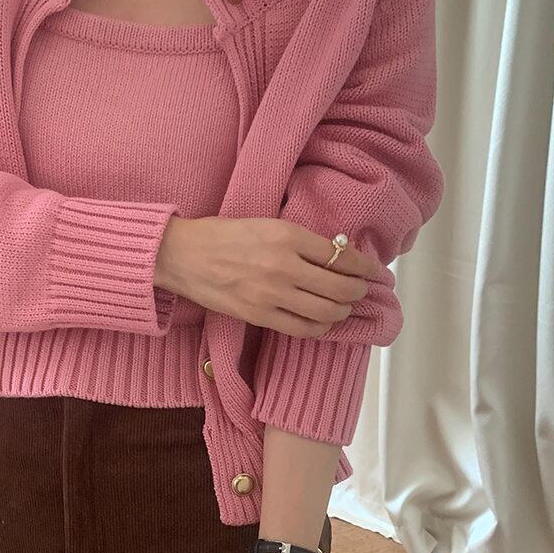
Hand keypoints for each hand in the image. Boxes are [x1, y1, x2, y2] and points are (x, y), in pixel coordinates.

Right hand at [155, 216, 378, 337]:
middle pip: (340, 287)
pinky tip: (321, 322)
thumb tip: (334, 254)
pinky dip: (319, 328)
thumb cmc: (221, 235)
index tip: (370, 270)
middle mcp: (284, 265)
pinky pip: (302, 329)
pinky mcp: (259, 315)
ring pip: (326, 311)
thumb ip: (299, 240)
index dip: (363, 266)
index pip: (341, 256)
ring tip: (343, 307)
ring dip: (342, 311)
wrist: (182, 255)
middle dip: (357, 291)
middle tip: (360, 290)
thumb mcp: (266, 223)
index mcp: (288, 235)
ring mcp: (272, 294)